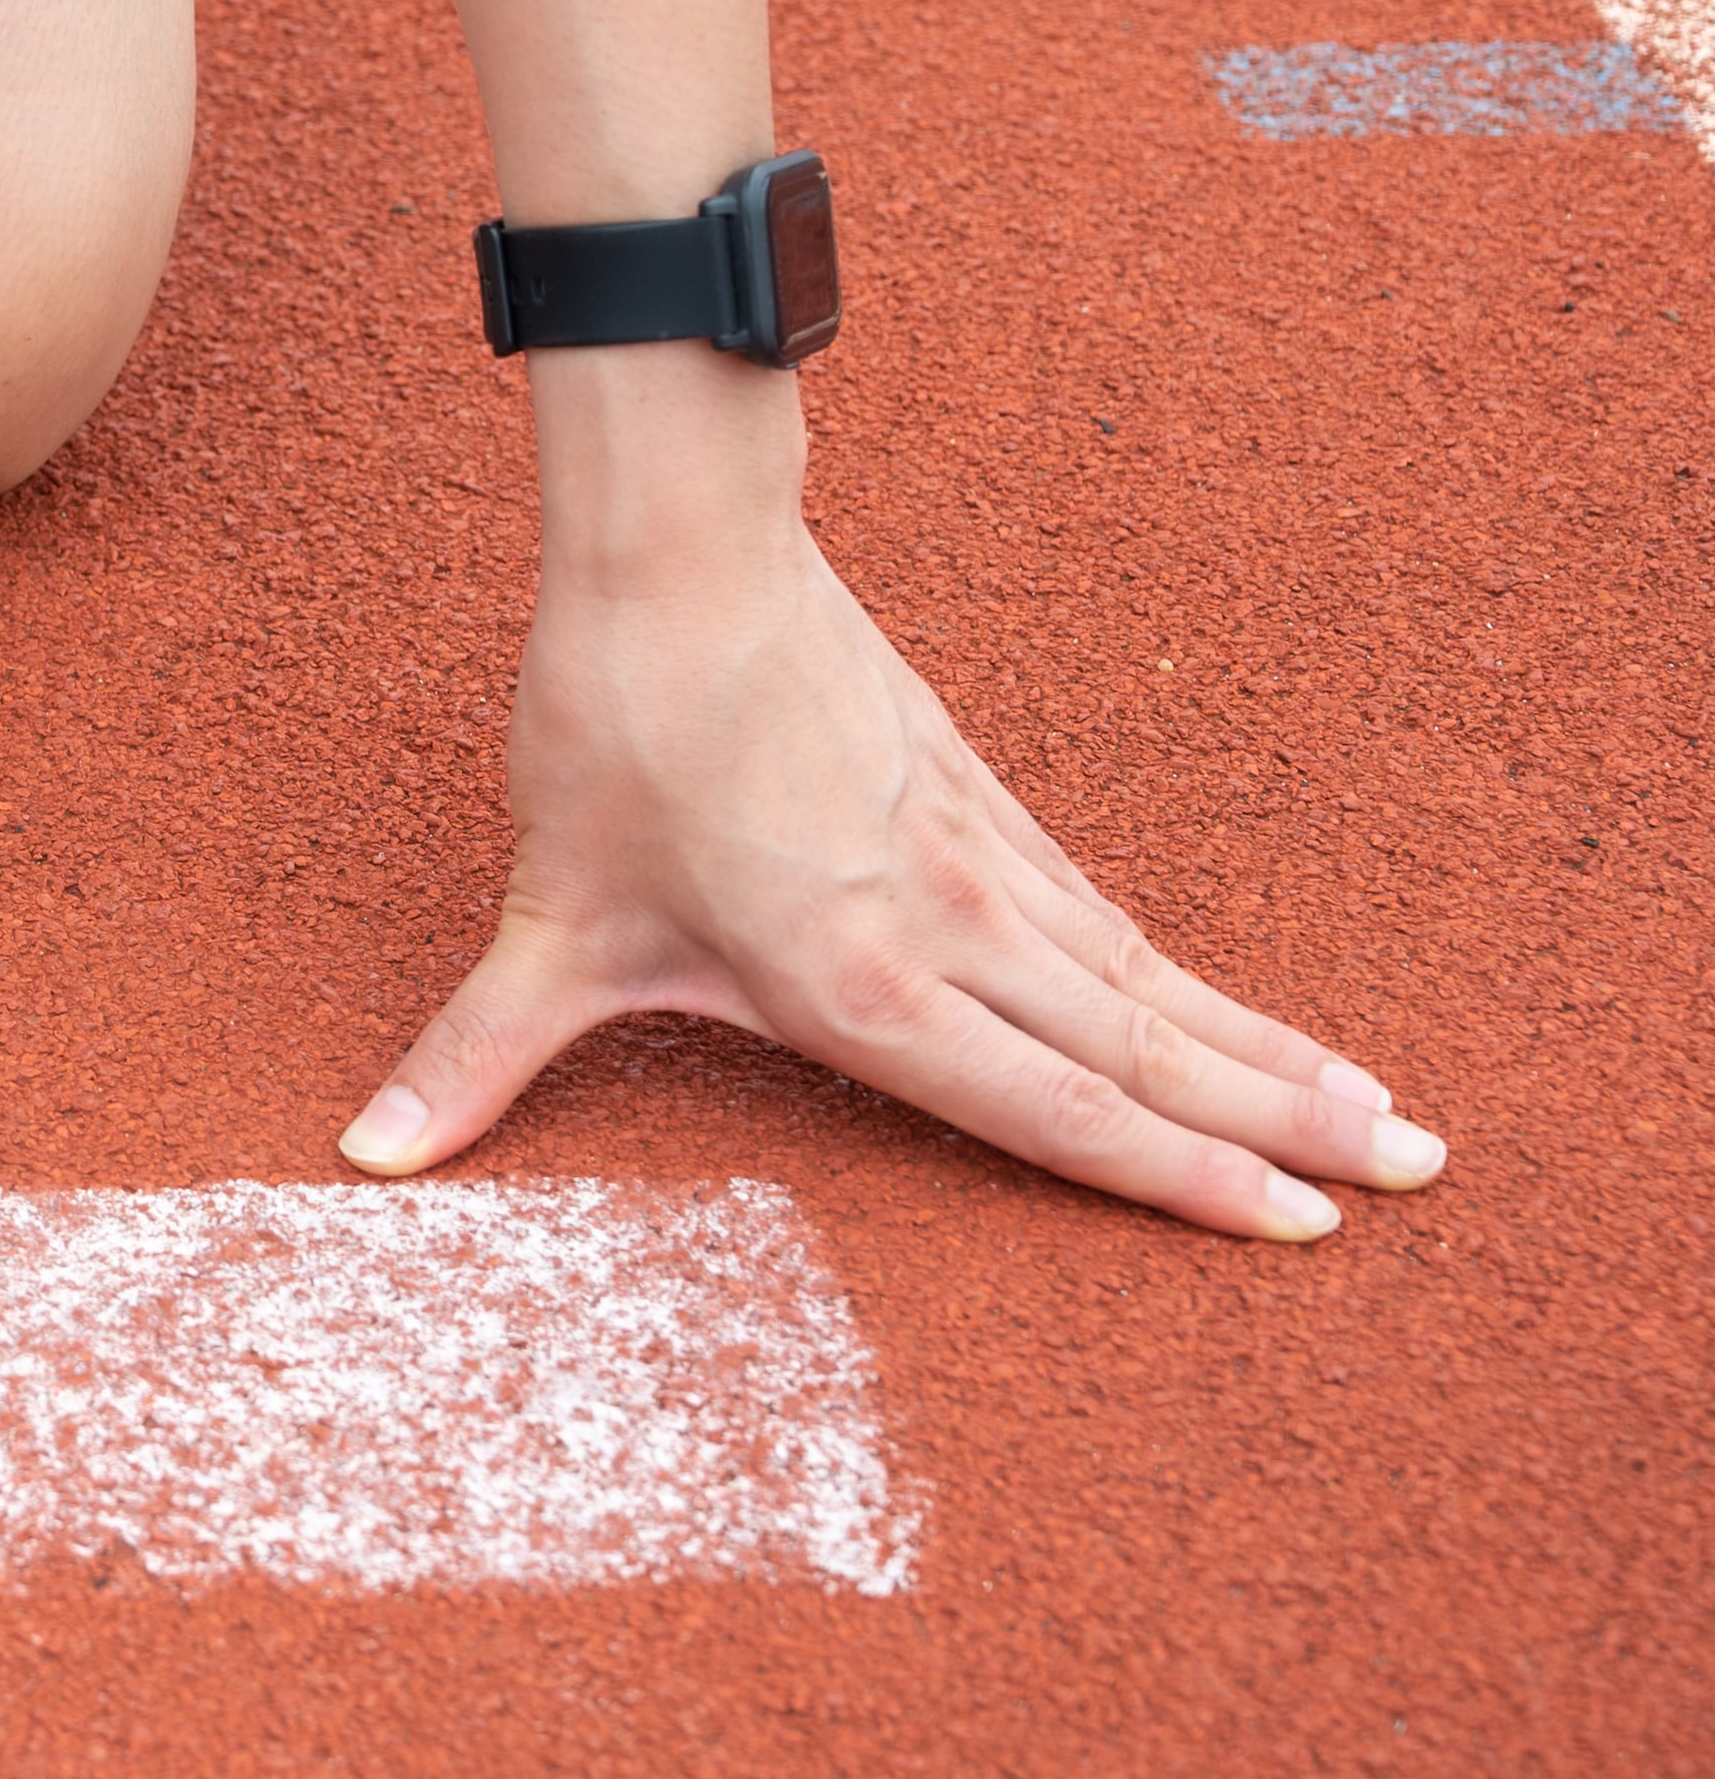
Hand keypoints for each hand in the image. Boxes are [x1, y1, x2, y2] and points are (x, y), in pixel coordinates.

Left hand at [341, 361, 1442, 1240]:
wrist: (676, 554)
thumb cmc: (610, 734)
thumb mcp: (544, 920)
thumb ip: (476, 1053)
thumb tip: (369, 1149)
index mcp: (855, 983)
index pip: (1045, 1106)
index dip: (1170, 1174)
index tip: (1292, 1223)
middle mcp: (942, 926)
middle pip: (1138, 1046)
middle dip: (1278, 1121)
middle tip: (1410, 1175)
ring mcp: (969, 848)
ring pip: (1140, 971)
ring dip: (1259, 1041)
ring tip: (1375, 1103)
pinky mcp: (968, 784)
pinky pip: (1093, 900)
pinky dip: (1175, 961)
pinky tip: (1214, 1001)